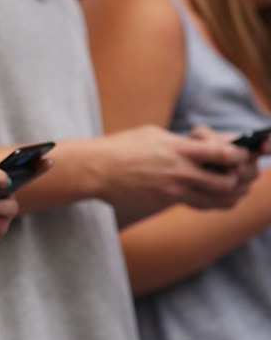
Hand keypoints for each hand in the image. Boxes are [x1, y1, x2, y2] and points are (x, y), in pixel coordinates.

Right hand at [96, 124, 251, 219]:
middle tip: (243, 172)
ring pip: (219, 200)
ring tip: (236, 187)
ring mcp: (174, 191)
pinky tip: (216, 196)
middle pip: (228, 182)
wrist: (96, 169)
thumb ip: (183, 141)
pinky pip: (200, 205)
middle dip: (241, 178)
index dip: (240, 155)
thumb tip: (209, 145)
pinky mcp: (167, 203)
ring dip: (233, 194)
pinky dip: (214, 202)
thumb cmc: (123, 146)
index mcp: (177, 149)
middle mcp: (179, 172)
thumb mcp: (155, 134)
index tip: (242, 153)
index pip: (223, 154)